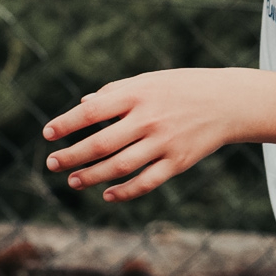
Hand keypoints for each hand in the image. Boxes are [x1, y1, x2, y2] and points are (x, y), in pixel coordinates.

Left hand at [42, 69, 246, 202]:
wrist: (228, 101)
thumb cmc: (180, 88)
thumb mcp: (147, 81)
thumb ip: (115, 92)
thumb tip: (83, 105)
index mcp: (137, 95)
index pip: (92, 111)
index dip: (67, 124)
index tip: (47, 134)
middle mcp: (148, 119)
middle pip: (100, 144)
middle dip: (71, 156)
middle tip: (52, 164)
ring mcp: (164, 142)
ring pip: (119, 166)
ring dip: (92, 177)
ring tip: (73, 180)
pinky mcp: (178, 162)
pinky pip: (146, 181)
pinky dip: (125, 191)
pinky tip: (107, 194)